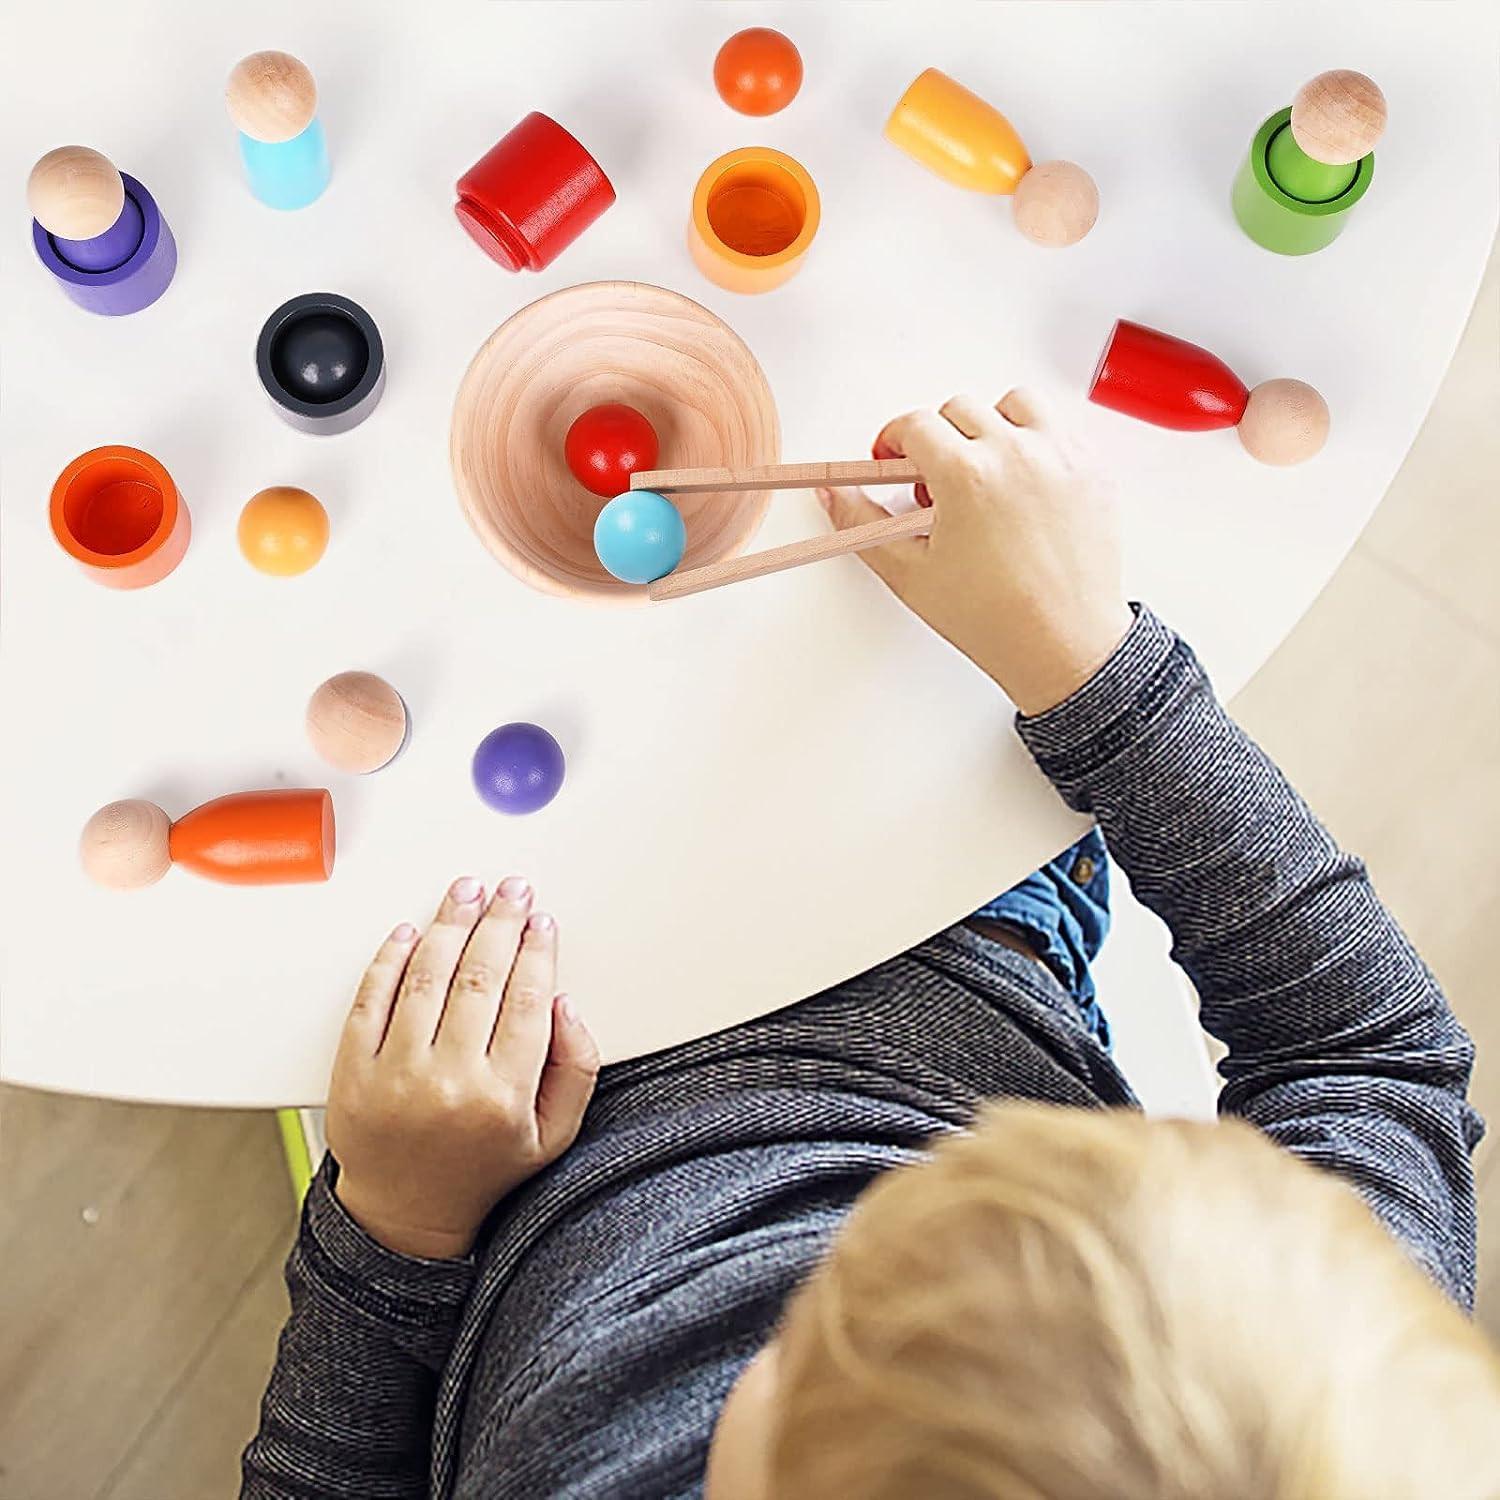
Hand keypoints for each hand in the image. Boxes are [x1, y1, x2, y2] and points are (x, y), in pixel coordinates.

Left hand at [326, 876, 599, 1259]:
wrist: (404, 1216)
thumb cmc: (481, 1169)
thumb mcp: (553, 1134)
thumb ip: (576, 1068)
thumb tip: (564, 1003)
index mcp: (503, 1097)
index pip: (527, 1000)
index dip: (537, 951)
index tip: (541, 923)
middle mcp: (449, 1082)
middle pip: (480, 976)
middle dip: (500, 922)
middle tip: (511, 892)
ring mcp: (395, 1076)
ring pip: (426, 977)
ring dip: (450, 924)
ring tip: (466, 894)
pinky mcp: (352, 1072)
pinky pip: (370, 999)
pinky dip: (389, 959)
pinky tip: (409, 932)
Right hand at [819, 390, 1132, 714]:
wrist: (1064, 645)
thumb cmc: (994, 618)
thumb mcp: (910, 574)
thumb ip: (864, 524)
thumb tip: (835, 495)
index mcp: (965, 475)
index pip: (915, 424)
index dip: (894, 440)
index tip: (894, 459)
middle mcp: (1015, 453)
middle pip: (959, 409)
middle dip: (938, 438)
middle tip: (935, 481)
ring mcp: (1060, 456)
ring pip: (1015, 405)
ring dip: (991, 426)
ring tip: (984, 471)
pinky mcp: (1092, 468)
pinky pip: (1058, 429)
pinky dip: (1036, 443)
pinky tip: (1023, 483)